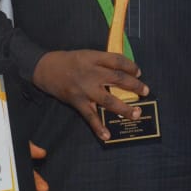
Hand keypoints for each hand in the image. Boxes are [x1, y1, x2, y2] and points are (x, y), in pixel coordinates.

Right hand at [32, 50, 147, 139]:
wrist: (45, 68)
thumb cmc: (69, 61)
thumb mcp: (86, 54)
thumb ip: (103, 62)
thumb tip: (124, 71)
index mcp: (94, 58)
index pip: (117, 61)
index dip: (131, 66)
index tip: (138, 73)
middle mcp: (91, 73)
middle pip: (117, 79)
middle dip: (134, 86)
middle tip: (145, 91)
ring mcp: (84, 89)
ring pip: (108, 100)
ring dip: (124, 108)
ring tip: (136, 113)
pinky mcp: (77, 101)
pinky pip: (90, 116)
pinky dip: (98, 127)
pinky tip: (107, 135)